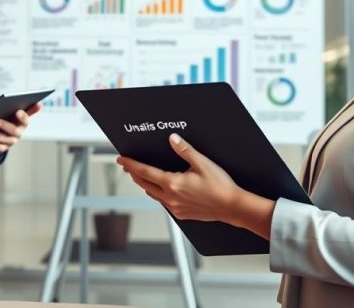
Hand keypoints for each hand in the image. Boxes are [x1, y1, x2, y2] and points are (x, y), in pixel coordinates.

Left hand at [0, 103, 40, 153]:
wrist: (0, 131)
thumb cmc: (8, 118)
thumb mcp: (15, 112)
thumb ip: (26, 108)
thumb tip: (40, 104)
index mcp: (22, 123)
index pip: (26, 120)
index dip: (23, 116)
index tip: (17, 111)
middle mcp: (18, 133)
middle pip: (15, 131)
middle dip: (6, 126)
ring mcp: (11, 141)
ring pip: (4, 140)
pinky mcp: (3, 148)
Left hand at [116, 133, 241, 222]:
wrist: (231, 207)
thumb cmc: (220, 186)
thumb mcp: (202, 163)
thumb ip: (185, 150)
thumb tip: (172, 139)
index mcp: (173, 184)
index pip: (144, 172)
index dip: (131, 165)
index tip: (121, 160)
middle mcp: (170, 198)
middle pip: (144, 184)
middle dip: (134, 174)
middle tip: (127, 166)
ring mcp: (175, 208)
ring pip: (153, 194)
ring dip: (145, 184)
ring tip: (142, 176)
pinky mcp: (181, 214)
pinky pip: (163, 202)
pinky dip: (158, 193)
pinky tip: (161, 189)